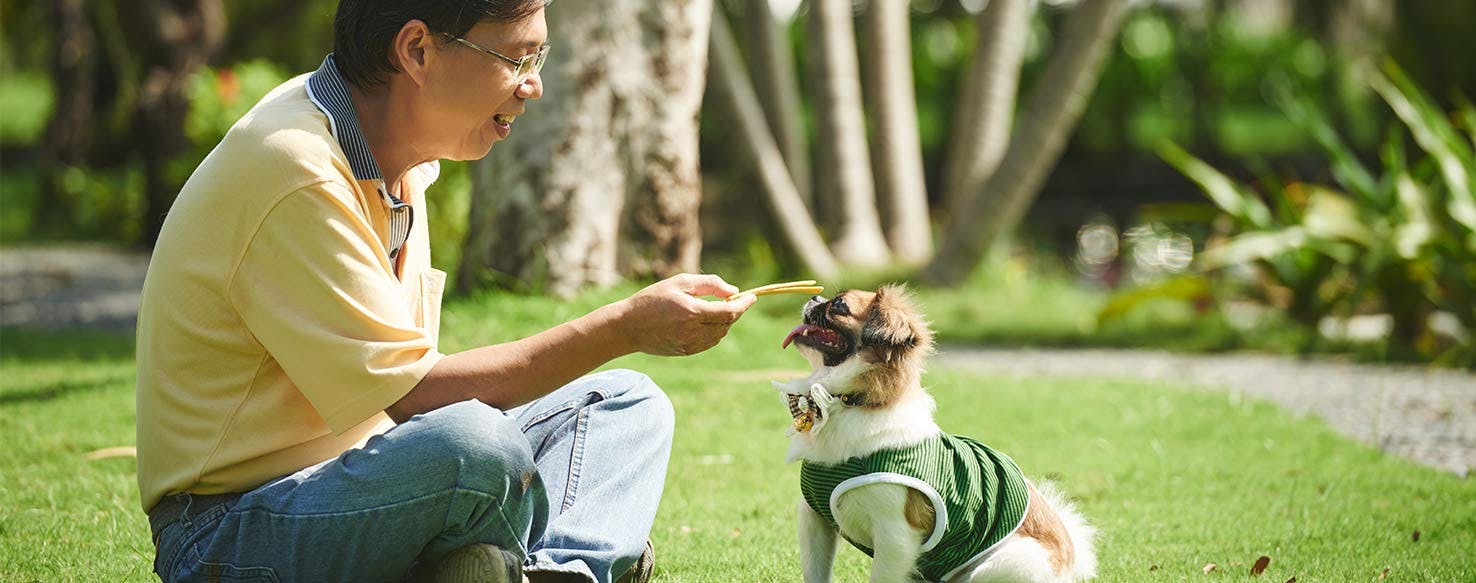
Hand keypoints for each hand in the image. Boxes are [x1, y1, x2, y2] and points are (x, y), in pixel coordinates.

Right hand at [614, 273, 756, 356]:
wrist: (628, 326)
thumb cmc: (652, 299)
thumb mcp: (680, 283)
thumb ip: (710, 284)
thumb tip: (734, 291)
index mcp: (693, 312)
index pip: (730, 311)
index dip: (744, 304)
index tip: (752, 297)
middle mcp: (694, 331)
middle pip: (727, 323)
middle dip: (735, 311)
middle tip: (733, 300)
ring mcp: (691, 344)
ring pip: (720, 334)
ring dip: (725, 322)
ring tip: (717, 309)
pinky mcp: (687, 351)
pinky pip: (710, 342)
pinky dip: (715, 332)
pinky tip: (706, 322)